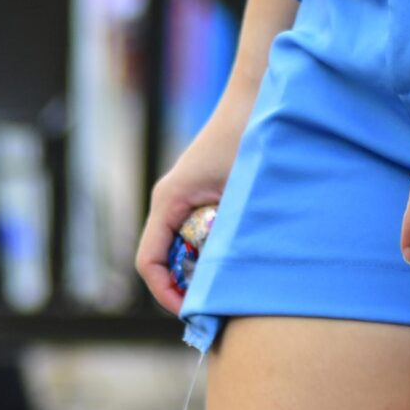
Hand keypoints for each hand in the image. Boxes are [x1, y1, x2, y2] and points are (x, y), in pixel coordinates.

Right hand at [136, 109, 244, 314]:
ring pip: (184, 248)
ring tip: (234, 282)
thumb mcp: (242, 194)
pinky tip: (241, 253)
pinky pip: (199, 233)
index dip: (167, 294)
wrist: (260, 97)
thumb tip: (229, 282)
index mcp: (168, 202)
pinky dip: (214, 250)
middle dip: (187, 286)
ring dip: (204, 267)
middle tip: (220, 306)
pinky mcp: (204, 196)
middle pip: (165, 260)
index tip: (192, 313)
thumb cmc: (250, 138)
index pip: (149, 262)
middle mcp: (170, 203)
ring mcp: (186, 199)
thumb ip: (229, 235)